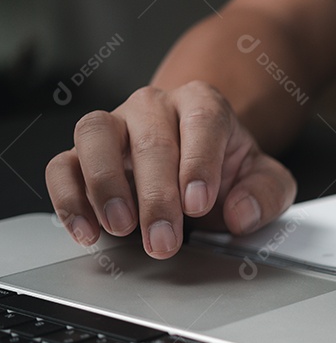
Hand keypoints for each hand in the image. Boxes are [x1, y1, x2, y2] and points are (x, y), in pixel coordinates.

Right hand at [46, 80, 295, 258]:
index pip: (202, 122)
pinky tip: (87, 230)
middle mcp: (154, 107)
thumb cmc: (228, 168)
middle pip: (150, 139)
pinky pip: (62, 166)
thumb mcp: (264, 180)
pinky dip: (68, 198)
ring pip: (95, 136)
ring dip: (105, 185)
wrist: (196, 162)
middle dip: (156, 196)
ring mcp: (114, 126)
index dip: (199, 163)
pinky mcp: (82, 153)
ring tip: (122, 227)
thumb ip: (265, 193)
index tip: (198, 204)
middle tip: (165, 238)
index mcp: (202, 104)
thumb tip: (240, 213)